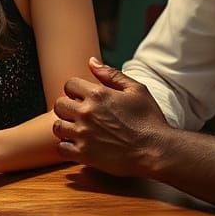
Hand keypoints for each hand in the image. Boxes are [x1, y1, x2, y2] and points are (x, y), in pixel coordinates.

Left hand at [53, 56, 169, 176]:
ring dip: (65, 127)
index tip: (83, 98)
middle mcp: (86, 112)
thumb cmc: (149, 120)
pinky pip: (61, 147)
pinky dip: (66, 146)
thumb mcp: (136, 90)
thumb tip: (91, 61)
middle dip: (68, 107)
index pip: (69, 84)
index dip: (75, 90)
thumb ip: (111, 74)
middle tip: (79, 114)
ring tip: (77, 130)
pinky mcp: (84, 154)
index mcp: (98, 94)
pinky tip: (77, 145)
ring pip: (57, 126)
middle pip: (59, 104)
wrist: (157, 151)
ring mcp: (83, 134)